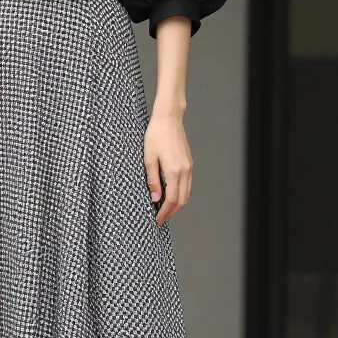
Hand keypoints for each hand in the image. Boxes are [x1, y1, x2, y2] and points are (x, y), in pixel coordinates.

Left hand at [144, 110, 192, 224]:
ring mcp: (189, 167)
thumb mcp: (148, 158)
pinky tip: (170, 194)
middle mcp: (185, 170)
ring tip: (164, 209)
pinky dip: (180, 193)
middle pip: (182, 200)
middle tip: (160, 218)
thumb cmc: (156, 135)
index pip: (172, 200)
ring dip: (177, 204)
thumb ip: (153, 180)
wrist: (169, 118)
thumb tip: (155, 198)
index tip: (157, 220)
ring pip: (187, 193)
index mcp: (174, 171)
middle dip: (172, 212)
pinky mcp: (189, 163)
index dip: (165, 212)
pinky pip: (187, 184)